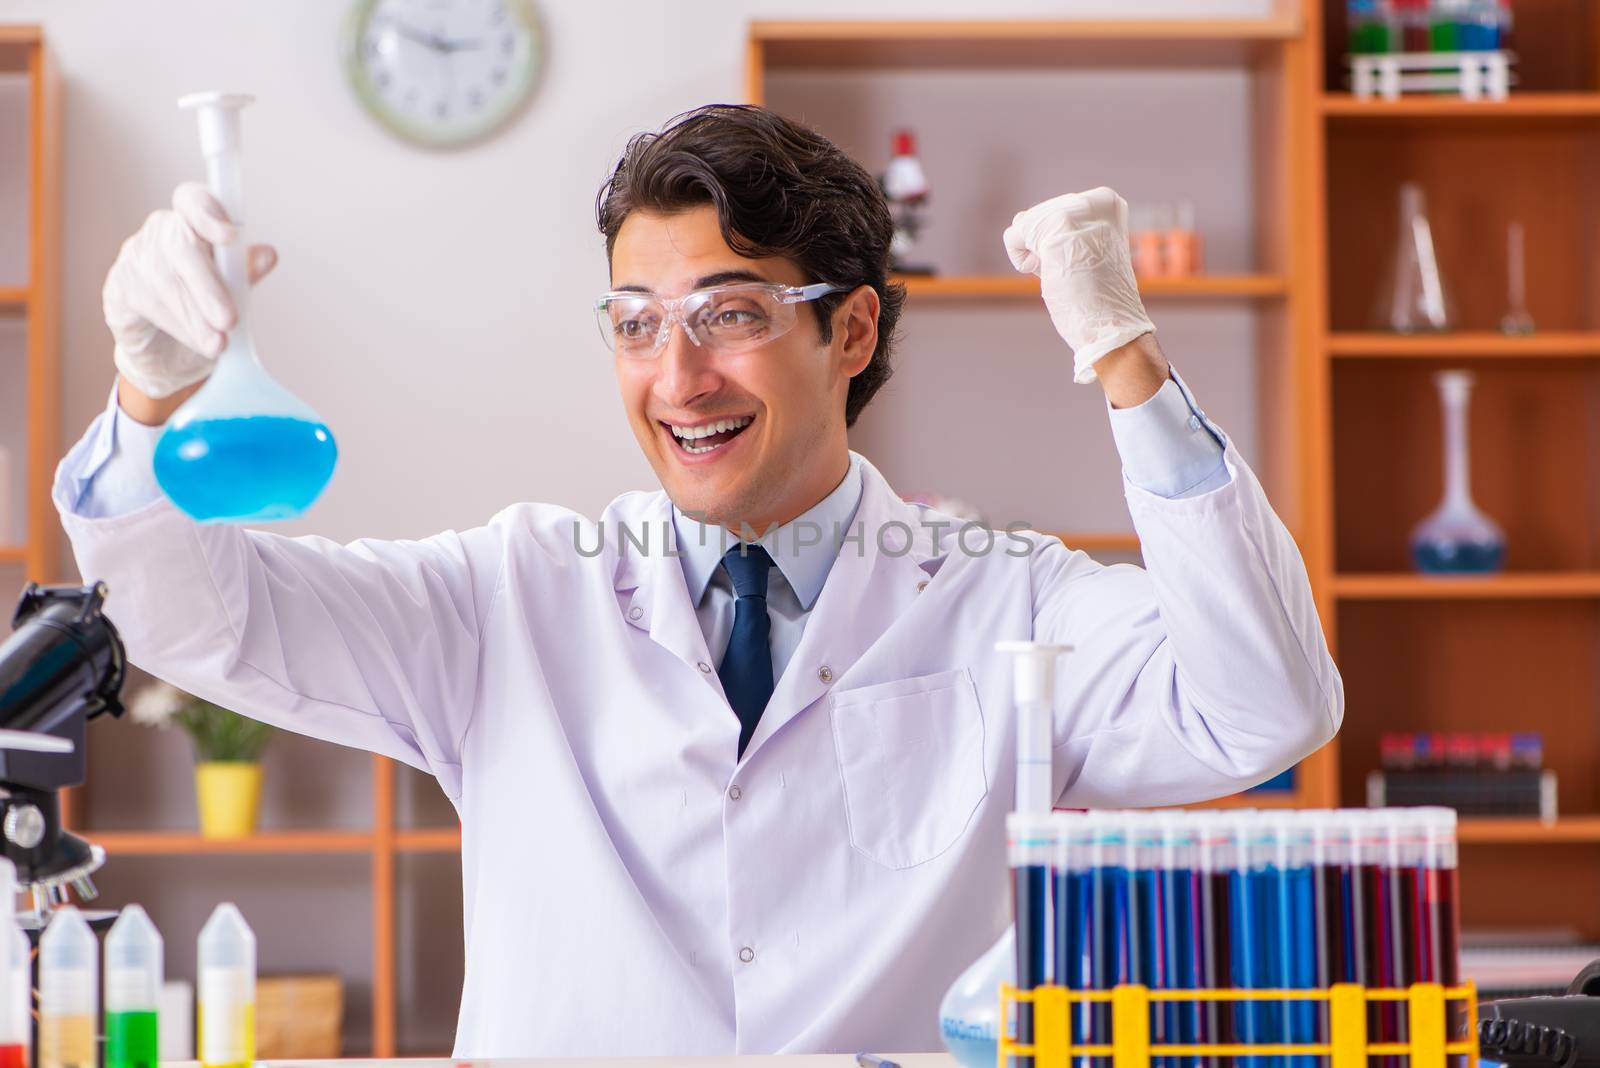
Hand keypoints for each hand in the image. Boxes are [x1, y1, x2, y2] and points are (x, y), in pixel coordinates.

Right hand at [103, 181, 277, 399]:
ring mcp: (137, 255)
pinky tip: (195, 340)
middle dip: (208, 287)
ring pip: (165, 280)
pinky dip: (177, 325)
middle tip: (229, 320)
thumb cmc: (205, 310)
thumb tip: (268, 255)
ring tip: (219, 343)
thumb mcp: (233, 293)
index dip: (209, 213)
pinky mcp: (120, 284)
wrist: (169, 349)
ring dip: (195, 316)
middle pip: (181, 245)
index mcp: (194, 222)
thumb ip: (245, 273)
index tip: (229, 235)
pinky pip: (145, 300)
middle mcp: (162, 231)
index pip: (193, 200)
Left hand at [1003, 186, 1156, 384]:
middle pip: (1039, 217)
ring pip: (1025, 224)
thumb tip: (1018, 218)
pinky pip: (1013, 234)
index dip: (1060, 244)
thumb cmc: (1097, 296)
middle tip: (1077, 271)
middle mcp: (1094, 198)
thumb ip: (1055, 228)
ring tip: (1068, 272)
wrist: (1111, 325)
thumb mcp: (1082, 251)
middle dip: (1047, 249)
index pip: (1057, 211)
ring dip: (1037, 256)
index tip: (1084, 263)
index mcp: (1106, 202)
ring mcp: (1077, 208)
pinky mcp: (1057, 223)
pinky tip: (1050, 273)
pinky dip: (1022, 260)